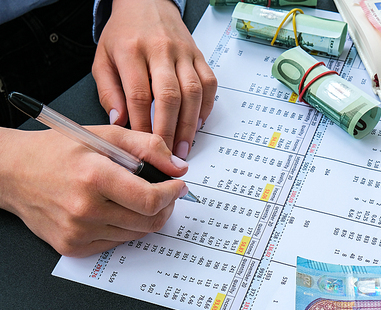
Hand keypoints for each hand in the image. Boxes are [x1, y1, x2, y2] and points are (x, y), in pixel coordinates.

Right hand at [0, 126, 189, 256]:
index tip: (178, 186)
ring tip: (140, 198)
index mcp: (94, 177)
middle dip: (166, 206)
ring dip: (148, 217)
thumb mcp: (105, 135)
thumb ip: (148, 147)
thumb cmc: (57, 150)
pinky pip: (116, 242)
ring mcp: (77, 232)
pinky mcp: (72, 247)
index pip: (151, 199)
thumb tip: (178, 167)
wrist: (13, 172)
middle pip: (148, 221)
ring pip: (135, 233)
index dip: (173, 194)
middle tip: (167, 193)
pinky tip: (118, 210)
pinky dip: (126, 227)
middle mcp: (85, 209)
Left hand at [92, 0, 217, 158]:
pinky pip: (209, 83)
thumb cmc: (123, 34)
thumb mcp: (103, 59)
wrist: (146, 2)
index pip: (139, 95)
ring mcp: (183, 52)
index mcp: (132, 51)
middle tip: (169, 155)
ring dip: (190, 123)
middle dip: (170, 130)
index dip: (142, 124)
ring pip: (193, 91)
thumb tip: (119, 121)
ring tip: (184, 146)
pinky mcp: (198, 55)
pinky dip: (206, 106)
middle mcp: (160, 50)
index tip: (143, 146)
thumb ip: (108, 91)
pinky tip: (198, 123)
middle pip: (170, 96)